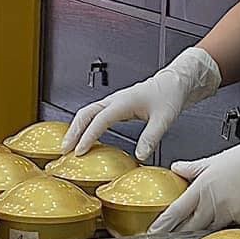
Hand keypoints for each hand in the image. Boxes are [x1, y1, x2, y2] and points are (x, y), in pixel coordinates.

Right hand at [63, 46, 220, 159]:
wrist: (175, 82)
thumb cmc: (169, 95)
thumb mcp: (164, 119)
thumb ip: (151, 138)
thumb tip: (140, 156)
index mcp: (124, 102)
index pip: (99, 120)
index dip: (88, 136)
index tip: (79, 151)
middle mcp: (115, 100)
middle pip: (85, 114)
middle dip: (72, 131)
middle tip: (64, 149)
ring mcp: (114, 102)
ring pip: (87, 113)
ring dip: (76, 128)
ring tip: (68, 145)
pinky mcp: (116, 106)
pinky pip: (94, 114)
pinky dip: (85, 125)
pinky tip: (84, 136)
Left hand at [151, 110, 239, 234]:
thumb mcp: (215, 160)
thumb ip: (193, 168)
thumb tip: (177, 167)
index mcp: (203, 187)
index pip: (177, 211)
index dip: (163, 225)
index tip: (152, 233)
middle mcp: (215, 203)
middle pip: (191, 226)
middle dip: (181, 234)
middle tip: (170, 238)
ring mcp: (231, 213)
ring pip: (211, 228)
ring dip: (204, 228)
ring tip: (204, 223)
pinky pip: (232, 226)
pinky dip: (228, 222)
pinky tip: (233, 211)